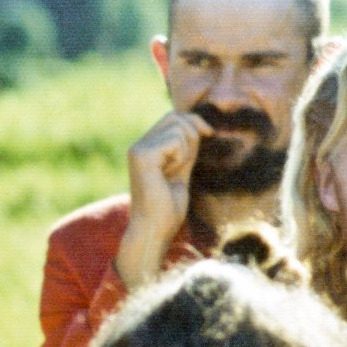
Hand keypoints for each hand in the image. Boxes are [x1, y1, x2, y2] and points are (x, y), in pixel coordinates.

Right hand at [116, 111, 213, 289]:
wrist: (155, 228)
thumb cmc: (168, 207)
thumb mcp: (182, 169)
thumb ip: (186, 147)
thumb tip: (197, 124)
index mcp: (145, 148)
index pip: (173, 118)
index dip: (194, 124)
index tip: (209, 135)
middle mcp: (138, 145)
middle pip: (175, 117)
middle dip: (193, 134)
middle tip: (188, 162)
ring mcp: (137, 149)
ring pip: (177, 126)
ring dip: (187, 148)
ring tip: (175, 171)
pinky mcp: (141, 155)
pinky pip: (175, 140)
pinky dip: (181, 155)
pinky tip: (170, 173)